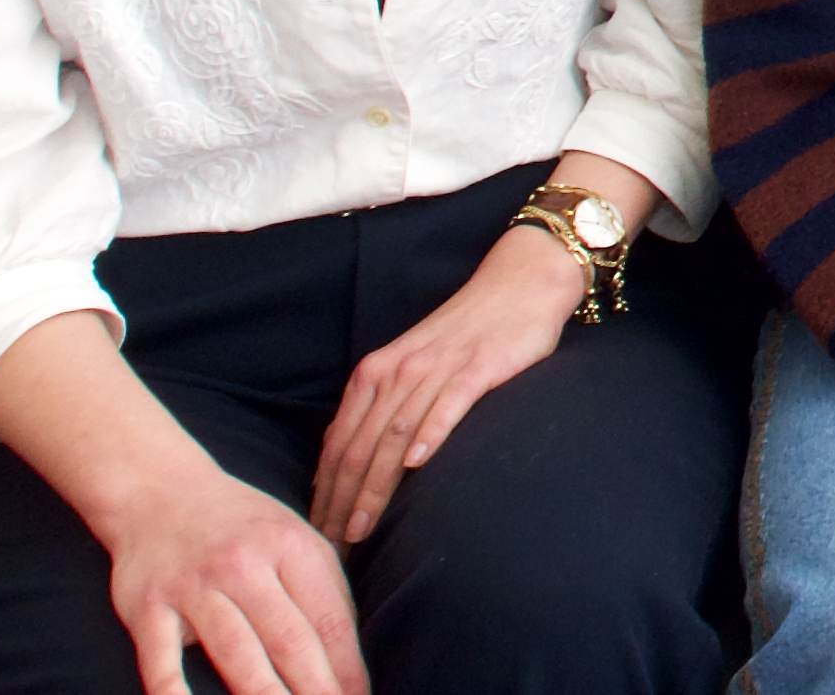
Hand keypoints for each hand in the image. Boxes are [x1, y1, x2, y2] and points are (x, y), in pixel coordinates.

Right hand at [95, 457, 366, 694]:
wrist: (158, 491)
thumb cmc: (241, 527)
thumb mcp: (294, 539)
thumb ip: (324, 591)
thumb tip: (350, 658)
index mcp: (290, 547)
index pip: (328, 619)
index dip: (347, 668)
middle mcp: (244, 564)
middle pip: (288, 639)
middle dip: (316, 688)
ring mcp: (194, 587)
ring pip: (235, 651)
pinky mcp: (148, 608)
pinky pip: (161, 660)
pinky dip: (174, 692)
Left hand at [306, 226, 577, 542]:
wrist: (518, 285)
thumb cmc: (464, 334)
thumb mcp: (409, 366)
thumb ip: (379, 407)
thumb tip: (344, 458)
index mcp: (374, 373)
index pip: (339, 445)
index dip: (324, 494)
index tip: (317, 536)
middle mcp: (397, 371)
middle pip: (360, 447)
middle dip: (342, 503)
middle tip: (333, 550)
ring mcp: (438, 368)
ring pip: (394, 436)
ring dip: (375, 488)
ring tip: (363, 530)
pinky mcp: (479, 366)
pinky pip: (448, 404)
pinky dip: (430, 434)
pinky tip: (417, 464)